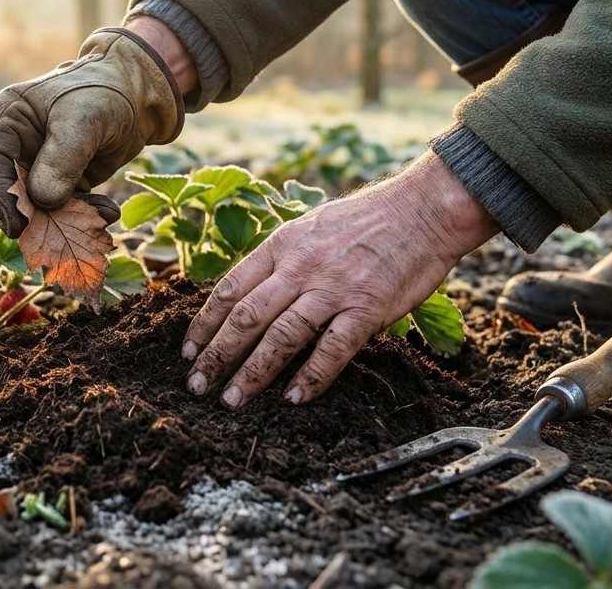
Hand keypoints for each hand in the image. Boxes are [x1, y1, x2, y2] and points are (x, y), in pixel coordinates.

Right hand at [0, 26, 184, 237]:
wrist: (139, 97)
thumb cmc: (105, 94)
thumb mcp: (84, 119)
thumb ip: (62, 158)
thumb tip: (43, 201)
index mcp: (9, 119)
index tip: (17, 224)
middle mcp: (16, 145)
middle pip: (5, 190)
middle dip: (27, 216)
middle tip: (47, 238)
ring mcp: (36, 167)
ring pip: (34, 206)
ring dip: (61, 221)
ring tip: (92, 224)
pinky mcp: (60, 184)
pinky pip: (62, 209)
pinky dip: (82, 217)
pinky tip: (108, 213)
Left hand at [183, 153, 499, 405]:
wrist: (422, 210)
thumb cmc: (365, 220)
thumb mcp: (309, 227)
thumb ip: (281, 260)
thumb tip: (250, 294)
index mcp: (281, 246)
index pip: (230, 289)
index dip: (205, 324)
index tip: (188, 353)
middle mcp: (300, 268)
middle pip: (246, 317)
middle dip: (217, 355)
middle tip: (197, 386)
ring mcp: (333, 289)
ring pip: (281, 337)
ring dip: (253, 373)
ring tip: (232, 401)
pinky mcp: (367, 308)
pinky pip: (332, 349)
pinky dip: (311, 377)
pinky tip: (293, 398)